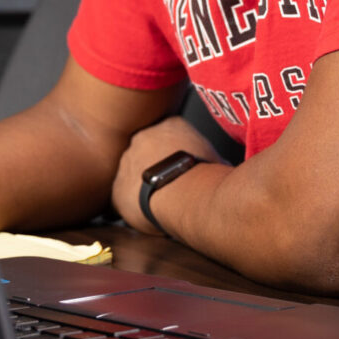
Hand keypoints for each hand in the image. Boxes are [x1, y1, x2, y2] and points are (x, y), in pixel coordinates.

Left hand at [112, 115, 222, 234]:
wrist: (182, 193)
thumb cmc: (204, 176)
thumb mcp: (216, 159)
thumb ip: (211, 159)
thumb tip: (221, 168)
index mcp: (170, 125)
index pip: (171, 133)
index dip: (178, 151)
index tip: (184, 165)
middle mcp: (143, 137)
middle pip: (148, 150)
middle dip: (157, 165)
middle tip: (172, 184)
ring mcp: (127, 161)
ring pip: (133, 173)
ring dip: (143, 184)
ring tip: (162, 201)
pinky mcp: (117, 187)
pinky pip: (123, 196)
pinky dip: (133, 205)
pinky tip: (148, 213)